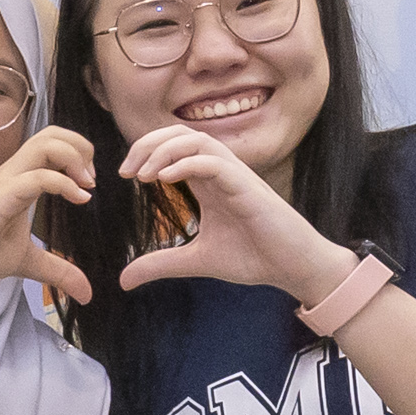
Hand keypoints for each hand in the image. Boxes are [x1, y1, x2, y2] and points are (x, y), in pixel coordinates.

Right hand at [0, 123, 97, 302]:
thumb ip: (58, 271)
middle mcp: (14, 173)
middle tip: (90, 179)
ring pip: (45, 143)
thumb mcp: (27, 261)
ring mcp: (7, 181)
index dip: (78, 155)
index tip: (89, 186)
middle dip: (81, 147)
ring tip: (86, 185)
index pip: (51, 144)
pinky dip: (64, 184)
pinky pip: (38, 177)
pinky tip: (79, 200)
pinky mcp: (2, 196)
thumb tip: (86, 293)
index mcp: (20, 180)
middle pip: (52, 133)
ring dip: (74, 157)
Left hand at [113, 124, 358, 306]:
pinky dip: (187, 164)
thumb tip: (123, 280)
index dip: (146, 151)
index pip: (174, 146)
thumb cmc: (253, 257)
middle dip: (148, 145)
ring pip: (198, 140)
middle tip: (127, 172)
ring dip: (165, 150)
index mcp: (208, 181)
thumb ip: (161, 264)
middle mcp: (221, 172)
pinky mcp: (248, 188)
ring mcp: (235, 177)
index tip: (126, 175)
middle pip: (181, 134)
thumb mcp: (195, 261)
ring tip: (144, 175)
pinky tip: (164, 180)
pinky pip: (215, 163)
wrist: (292, 268)